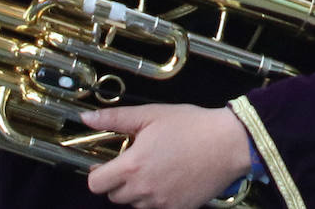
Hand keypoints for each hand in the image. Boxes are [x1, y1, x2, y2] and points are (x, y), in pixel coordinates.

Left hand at [83, 104, 251, 208]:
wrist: (228, 143)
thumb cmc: (190, 126)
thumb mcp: (149, 114)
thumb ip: (113, 119)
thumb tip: (87, 118)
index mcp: (132, 167)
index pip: (95, 184)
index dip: (97, 173)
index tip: (106, 163)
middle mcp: (144, 190)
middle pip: (114, 196)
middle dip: (118, 181)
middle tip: (133, 162)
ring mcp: (162, 203)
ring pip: (135, 205)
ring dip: (137, 191)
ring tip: (154, 169)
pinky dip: (157, 199)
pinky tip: (168, 180)